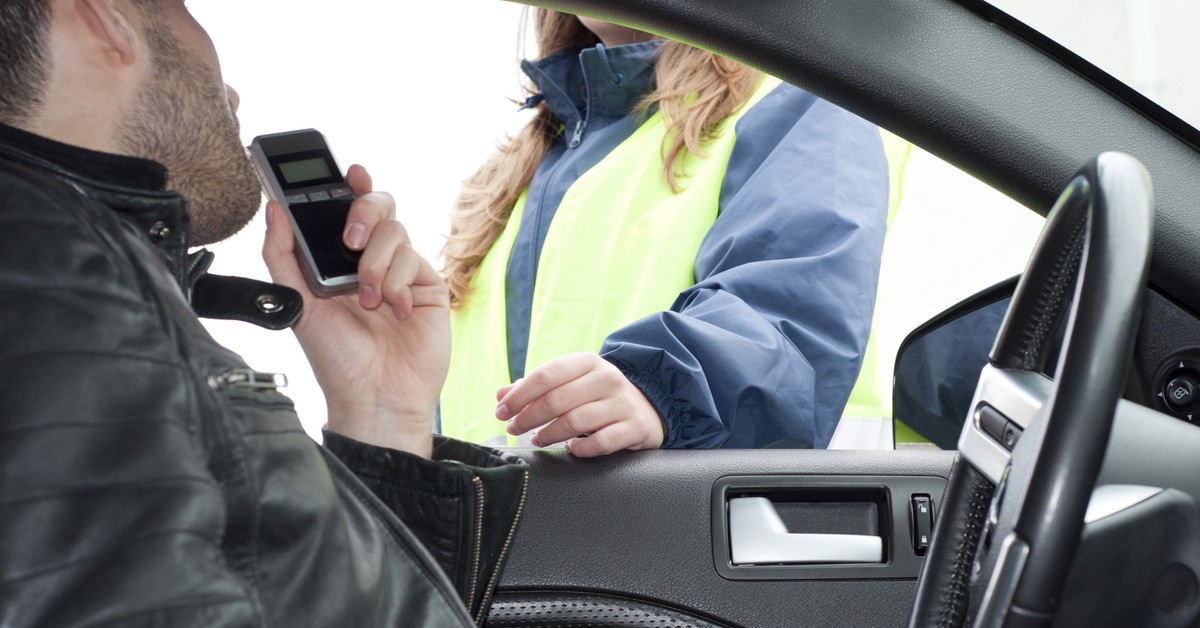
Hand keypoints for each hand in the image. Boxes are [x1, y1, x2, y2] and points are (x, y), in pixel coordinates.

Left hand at [262, 164, 448, 457]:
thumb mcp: (298, 303)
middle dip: (364, 212)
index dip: (348, 184)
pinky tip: (396, 312)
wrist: (374, 396)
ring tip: (369, 301)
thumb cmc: (335, 358)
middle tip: (351, 240)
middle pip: (379, 205)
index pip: (345, 208)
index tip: (346, 171)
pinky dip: (400, 283)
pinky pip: (415, 260)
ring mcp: (402, 272)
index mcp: (338, 260)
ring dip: (377, 265)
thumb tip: (272, 208)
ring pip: (396, 232)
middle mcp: (372, 260)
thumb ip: (282, 254)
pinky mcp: (429, 286)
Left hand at [495, 353, 665, 456]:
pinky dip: (581, 448)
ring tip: (536, 439)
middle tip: (513, 428)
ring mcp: (622, 404)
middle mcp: (607, 379)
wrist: (646, 408)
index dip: (519, 395)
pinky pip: (601, 442)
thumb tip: (501, 395)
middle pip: (557, 399)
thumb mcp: (570, 383)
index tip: (502, 411)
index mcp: (587, 362)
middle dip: (528, 417)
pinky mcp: (634, 428)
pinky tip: (570, 449)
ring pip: (576, 421)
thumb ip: (536, 388)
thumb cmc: (597, 396)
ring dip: (549, 434)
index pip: (545, 375)